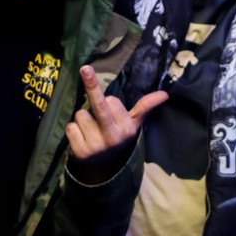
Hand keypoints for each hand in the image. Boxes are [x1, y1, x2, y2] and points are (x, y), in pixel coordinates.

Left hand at [66, 65, 168, 183]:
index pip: (112, 101)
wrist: (104, 167)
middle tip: (84, 68)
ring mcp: (96, 146)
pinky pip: (70, 127)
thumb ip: (146, 106)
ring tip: (92, 129)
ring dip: (83, 119)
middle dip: (92, 85)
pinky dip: (74, 129)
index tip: (113, 111)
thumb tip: (165, 94)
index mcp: (127, 128)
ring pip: (81, 114)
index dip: (109, 102)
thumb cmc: (119, 136)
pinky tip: (83, 137)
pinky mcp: (80, 152)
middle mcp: (113, 138)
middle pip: (99, 105)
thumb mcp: (134, 123)